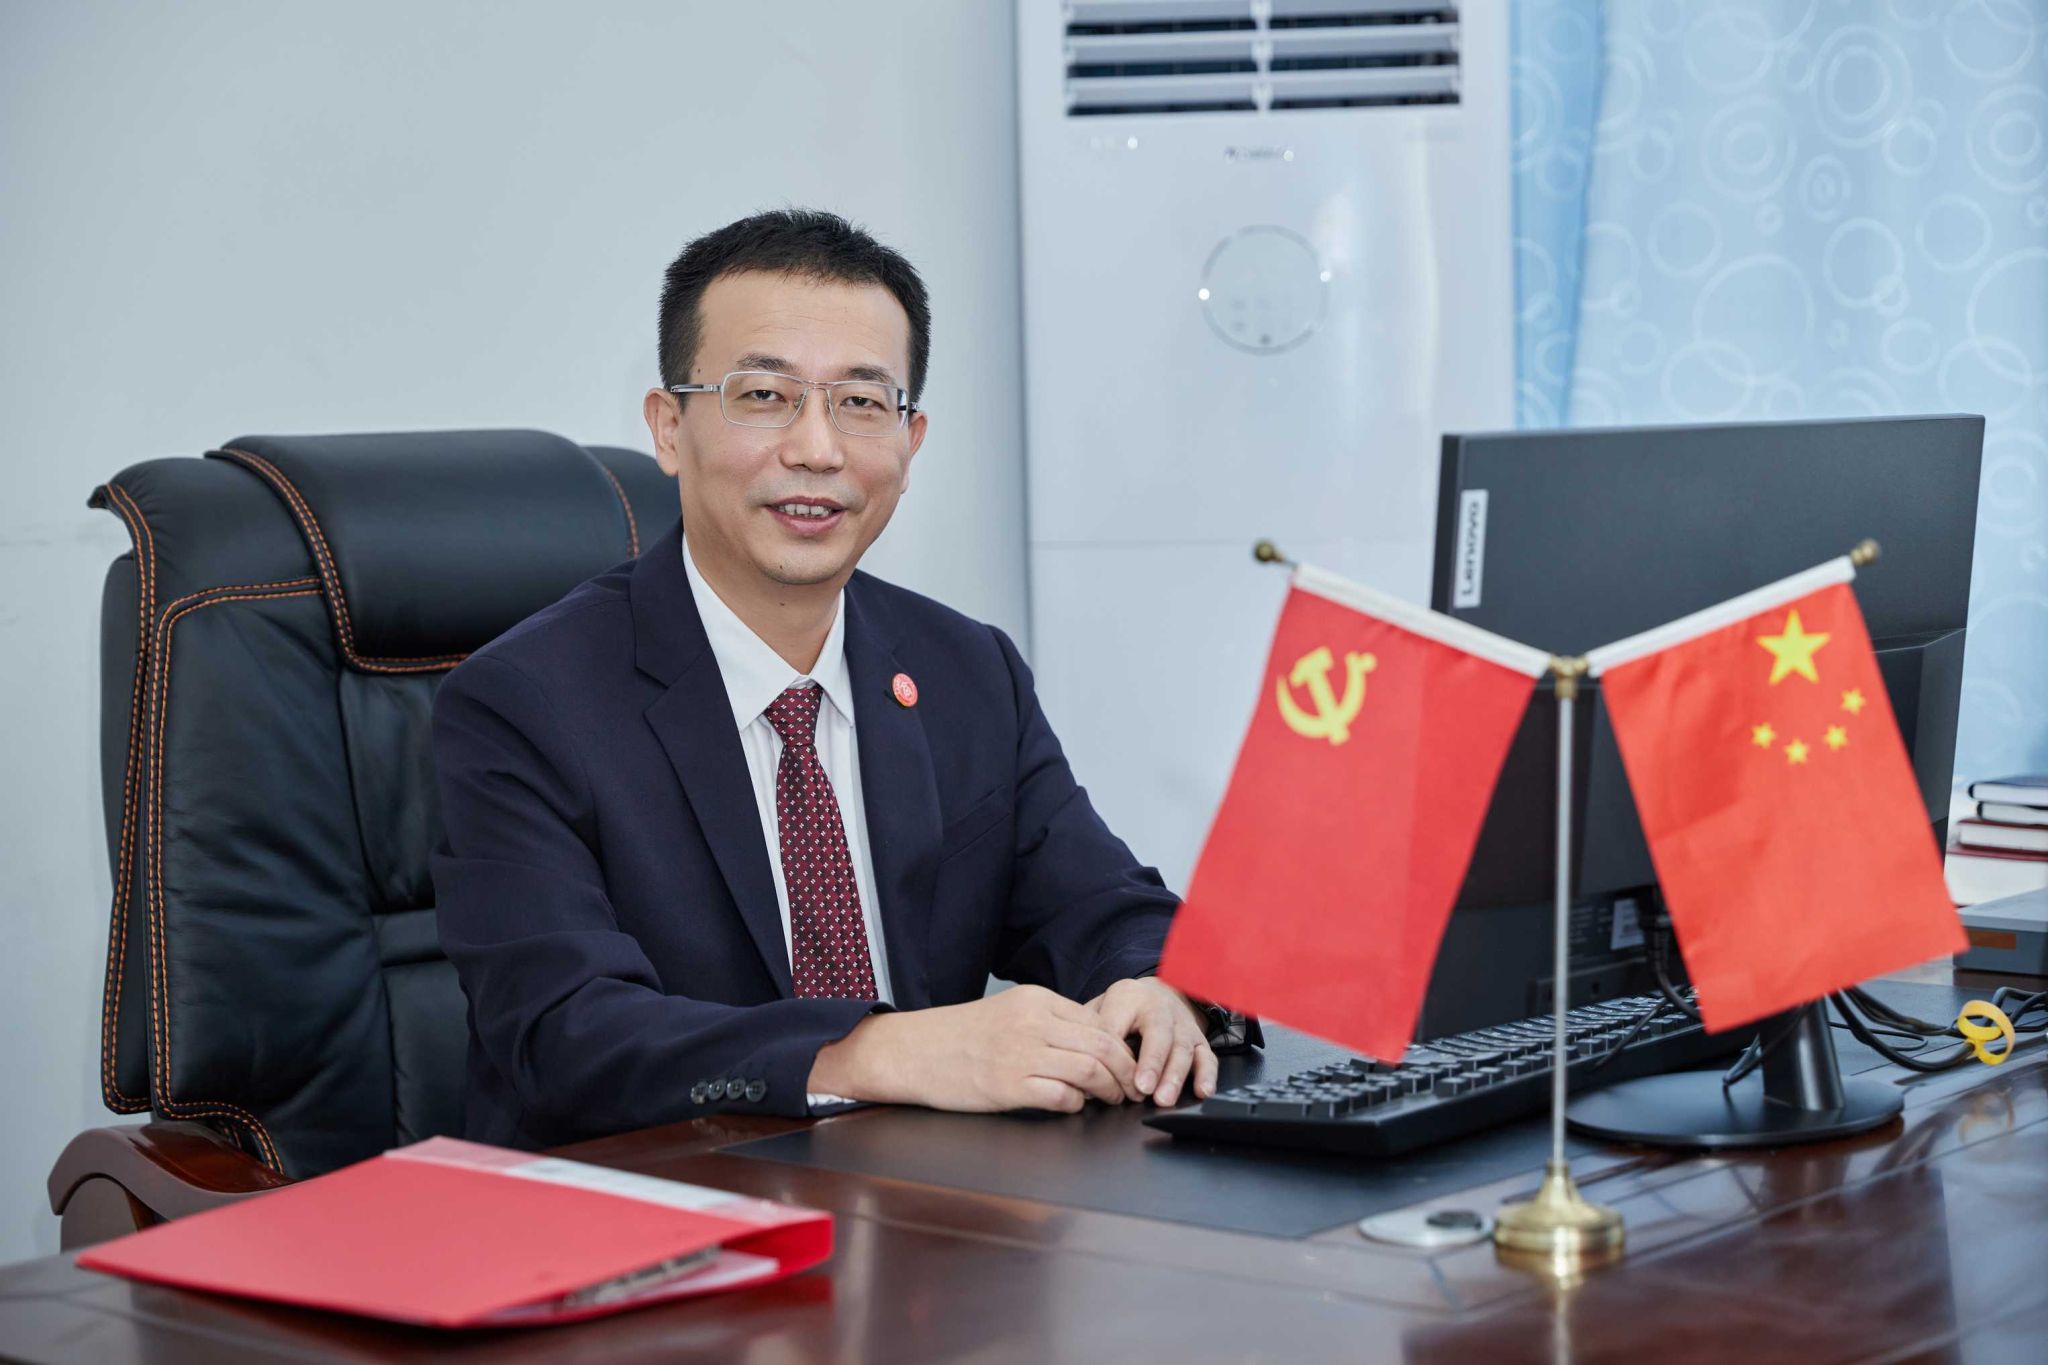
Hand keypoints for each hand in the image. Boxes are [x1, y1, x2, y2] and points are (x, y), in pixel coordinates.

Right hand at [805, 985, 1139, 1113]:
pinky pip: (1062, 1096)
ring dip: (1110, 1089)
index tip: (1128, 1063)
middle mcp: (1032, 1022)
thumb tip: (1092, 1045)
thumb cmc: (960, 1037)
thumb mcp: (1008, 1013)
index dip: (1121, 1046)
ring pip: (1090, 1069)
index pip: (1098, 1020)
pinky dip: (1077, 1104)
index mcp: (1035, 999)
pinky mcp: (1009, 1086)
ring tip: (1111, 1100)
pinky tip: (1074, 1106)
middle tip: (1131, 1088)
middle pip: (1102, 1044)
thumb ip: (1048, 1023)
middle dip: (1126, 1071)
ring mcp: (1020, 1054)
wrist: (913, 1051)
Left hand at [1085, 978, 1217, 1106]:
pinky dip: (1206, 1075)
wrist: (1157, 994)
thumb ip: (1088, 1037)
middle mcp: (1160, 1008)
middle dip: (1152, 1063)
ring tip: (1163, 1099)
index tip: (1107, 1074)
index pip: (1118, 1023)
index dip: (1114, 1050)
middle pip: (1159, 1035)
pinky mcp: (1199, 1040)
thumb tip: (1079, 1078)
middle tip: (1142, 1090)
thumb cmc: (1122, 1010)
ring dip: (1174, 1076)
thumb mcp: (1100, 1010)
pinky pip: (1207, 1057)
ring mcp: (1183, 1024)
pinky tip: (1201, 1092)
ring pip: (1183, 1049)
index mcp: (1128, 997)